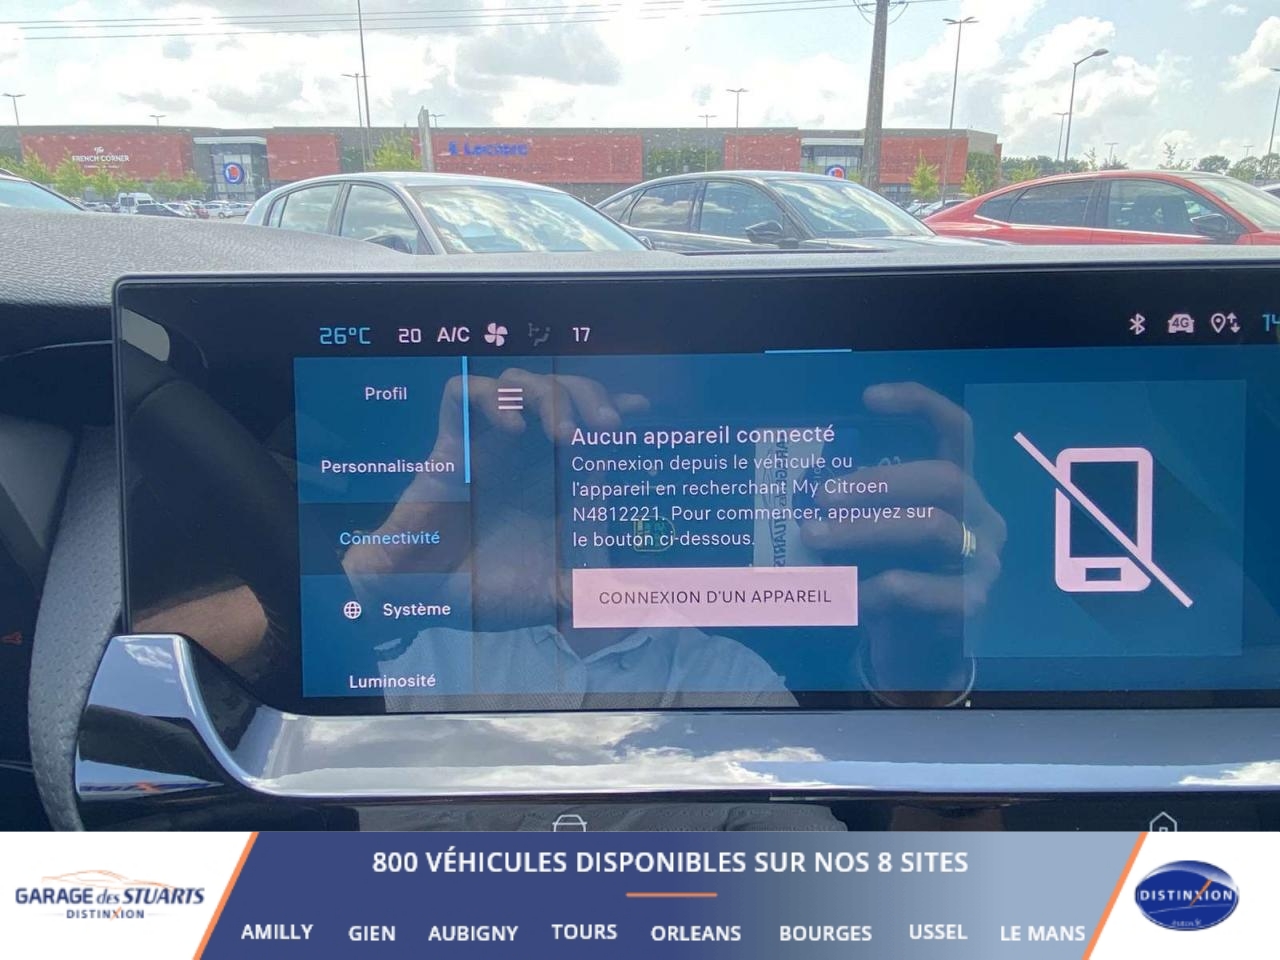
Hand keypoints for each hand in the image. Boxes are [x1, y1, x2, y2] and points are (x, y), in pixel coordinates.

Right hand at [342, 367, 647, 578]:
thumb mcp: (554, 595)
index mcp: (554, 477)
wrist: (424, 601)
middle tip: (610, 425)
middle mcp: (526, 453)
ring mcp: (488, 445)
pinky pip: (462, 393)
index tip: (641, 406)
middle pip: (563, 391)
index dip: (614, 405)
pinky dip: (490, 396)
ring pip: (519, 382)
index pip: (589, 422)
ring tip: (566, 433)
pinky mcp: (450, 446)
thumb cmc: (487, 594)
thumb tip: (639, 604)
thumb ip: (594, 594)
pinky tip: (513, 425)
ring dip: (550, 394)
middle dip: (591, 396)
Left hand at [798, 382, 1006, 700]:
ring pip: (933, 528)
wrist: (916, 648)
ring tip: (816, 536)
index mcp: (959, 487)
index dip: (920, 405)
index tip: (869, 398)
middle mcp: (981, 516)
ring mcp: (984, 560)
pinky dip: (881, 587)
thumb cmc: (889, 575)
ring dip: (866, 529)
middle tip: (823, 495)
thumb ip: (854, 508)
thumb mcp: (871, 534)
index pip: (955, 431)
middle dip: (879, 482)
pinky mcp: (973, 603)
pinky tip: (850, 594)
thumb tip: (801, 488)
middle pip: (945, 479)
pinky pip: (926, 587)